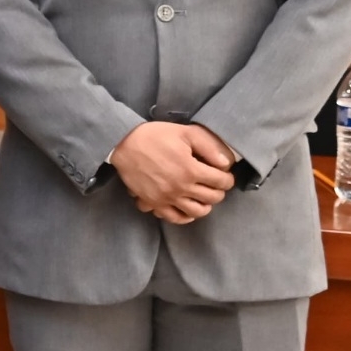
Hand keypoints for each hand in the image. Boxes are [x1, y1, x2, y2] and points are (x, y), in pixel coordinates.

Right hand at [110, 122, 235, 223]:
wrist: (122, 143)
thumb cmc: (155, 136)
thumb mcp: (185, 132)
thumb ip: (209, 146)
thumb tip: (227, 163)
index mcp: (191, 170)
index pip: (222, 182)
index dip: (228, 178)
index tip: (224, 174)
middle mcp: (181, 188)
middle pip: (212, 198)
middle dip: (219, 191)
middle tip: (215, 184)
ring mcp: (166, 198)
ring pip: (196, 212)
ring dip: (205, 205)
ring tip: (203, 196)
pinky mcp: (153, 202)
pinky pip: (174, 218)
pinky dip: (184, 216)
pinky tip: (187, 208)